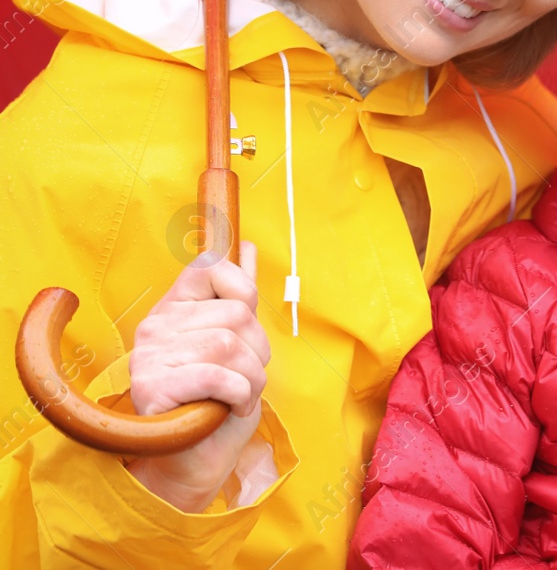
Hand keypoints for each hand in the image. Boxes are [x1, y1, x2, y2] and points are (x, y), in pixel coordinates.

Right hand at [124, 241, 271, 512]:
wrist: (195, 459)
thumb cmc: (218, 399)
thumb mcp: (236, 341)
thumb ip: (237, 295)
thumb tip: (247, 247)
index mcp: (175, 308)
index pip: (211, 268)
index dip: (243, 290)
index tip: (246, 322)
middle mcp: (156, 326)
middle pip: (237, 314)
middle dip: (258, 350)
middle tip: (243, 377)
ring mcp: (149, 357)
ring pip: (231, 346)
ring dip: (252, 378)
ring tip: (238, 395)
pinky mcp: (152, 388)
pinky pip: (218, 376)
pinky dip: (239, 394)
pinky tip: (230, 408)